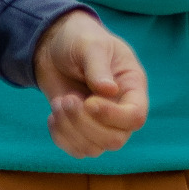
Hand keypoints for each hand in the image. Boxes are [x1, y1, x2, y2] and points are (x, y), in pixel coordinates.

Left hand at [31, 10, 148, 157]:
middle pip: (116, 139)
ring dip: (70, 130)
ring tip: (58, 103)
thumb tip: (109, 91)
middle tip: (66, 99)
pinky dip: (61, 138)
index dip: (113, 116)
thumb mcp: (89, 45)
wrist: (54, 46)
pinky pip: (77, 149)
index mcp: (132, 86)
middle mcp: (121, 108)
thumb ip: (98, 67)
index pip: (135, 116)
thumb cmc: (79, 39)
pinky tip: (53, 115)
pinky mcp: (81, 130)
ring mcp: (101, 122)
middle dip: (86, 125)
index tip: (88, 101)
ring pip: (95, 148)